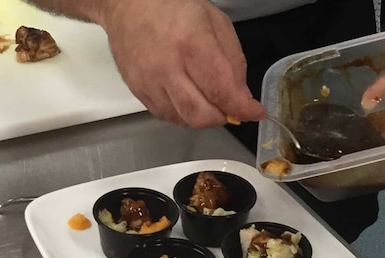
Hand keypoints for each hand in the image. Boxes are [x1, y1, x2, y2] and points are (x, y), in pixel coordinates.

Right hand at [99, 0, 265, 127]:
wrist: (129, 7)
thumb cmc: (175, 9)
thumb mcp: (215, 23)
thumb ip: (233, 61)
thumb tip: (241, 97)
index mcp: (191, 44)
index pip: (221, 90)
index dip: (242, 108)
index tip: (256, 112)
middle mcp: (167, 68)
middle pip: (201, 115)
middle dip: (223, 117)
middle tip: (231, 106)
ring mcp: (149, 83)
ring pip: (184, 120)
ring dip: (203, 116)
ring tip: (209, 99)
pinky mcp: (138, 92)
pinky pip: (167, 116)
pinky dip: (184, 114)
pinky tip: (189, 97)